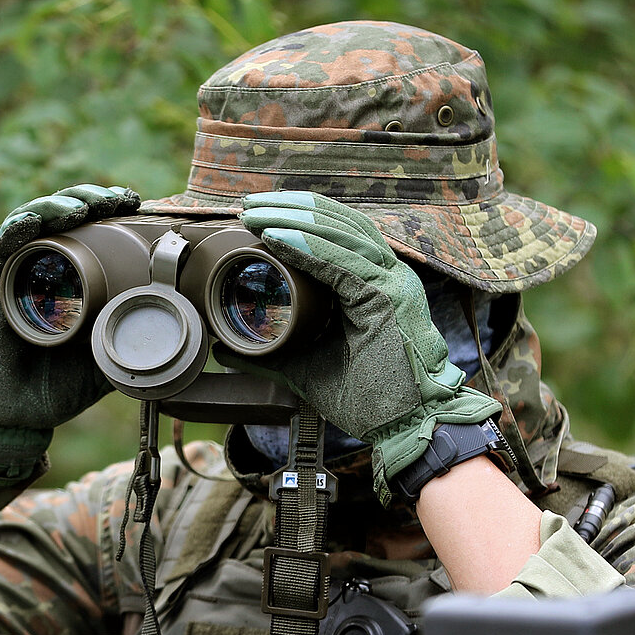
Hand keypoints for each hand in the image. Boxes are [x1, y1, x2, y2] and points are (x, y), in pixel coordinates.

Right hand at [0, 184, 139, 489]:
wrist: (10, 418)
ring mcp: (13, 277)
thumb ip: (132, 346)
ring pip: (31, 223)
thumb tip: (177, 335)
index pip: (87, 231)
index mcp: (68, 281)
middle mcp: (39, 270)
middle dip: (89, 200)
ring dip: (56, 207)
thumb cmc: (50, 387)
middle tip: (116, 200)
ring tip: (82, 207)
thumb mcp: (105, 363)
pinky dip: (15, 230)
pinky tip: (33, 220)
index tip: (134, 203)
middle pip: (61, 218)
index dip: (109, 212)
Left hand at [218, 190, 499, 501]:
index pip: (335, 234)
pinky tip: (278, 238)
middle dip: (289, 209)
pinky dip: (309, 247)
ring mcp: (393, 282)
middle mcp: (388, 275)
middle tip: (247, 206)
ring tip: (256, 215)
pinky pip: (344, 263)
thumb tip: (225, 348)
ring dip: (293, 220)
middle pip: (337, 223)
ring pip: (340, 233)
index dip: (296, 218)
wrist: (409, 428)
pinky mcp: (390, 298)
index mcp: (374, 283)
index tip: (254, 215)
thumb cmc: (371, 399)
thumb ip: (270, 354)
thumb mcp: (307, 369)